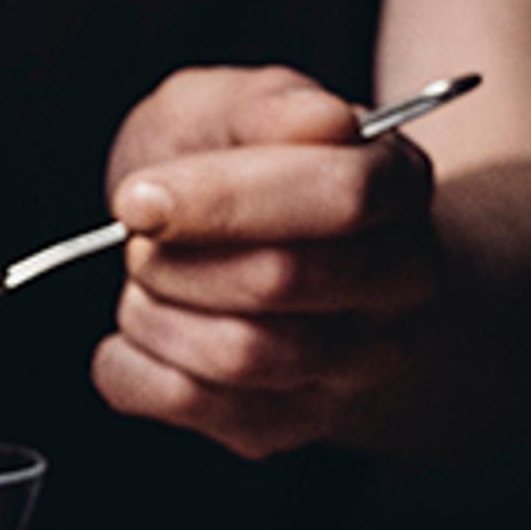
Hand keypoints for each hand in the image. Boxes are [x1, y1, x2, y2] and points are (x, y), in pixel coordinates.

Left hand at [89, 66, 438, 461]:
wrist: (264, 255)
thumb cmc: (243, 173)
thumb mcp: (233, 108)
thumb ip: (263, 105)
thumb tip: (317, 122)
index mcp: (397, 184)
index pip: (342, 196)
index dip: (226, 198)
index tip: (137, 198)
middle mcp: (399, 282)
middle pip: (284, 280)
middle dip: (176, 257)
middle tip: (139, 237)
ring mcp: (356, 365)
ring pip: (243, 354)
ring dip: (156, 312)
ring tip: (147, 282)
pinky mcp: (293, 424)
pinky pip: (195, 407)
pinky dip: (131, 366)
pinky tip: (140, 331)